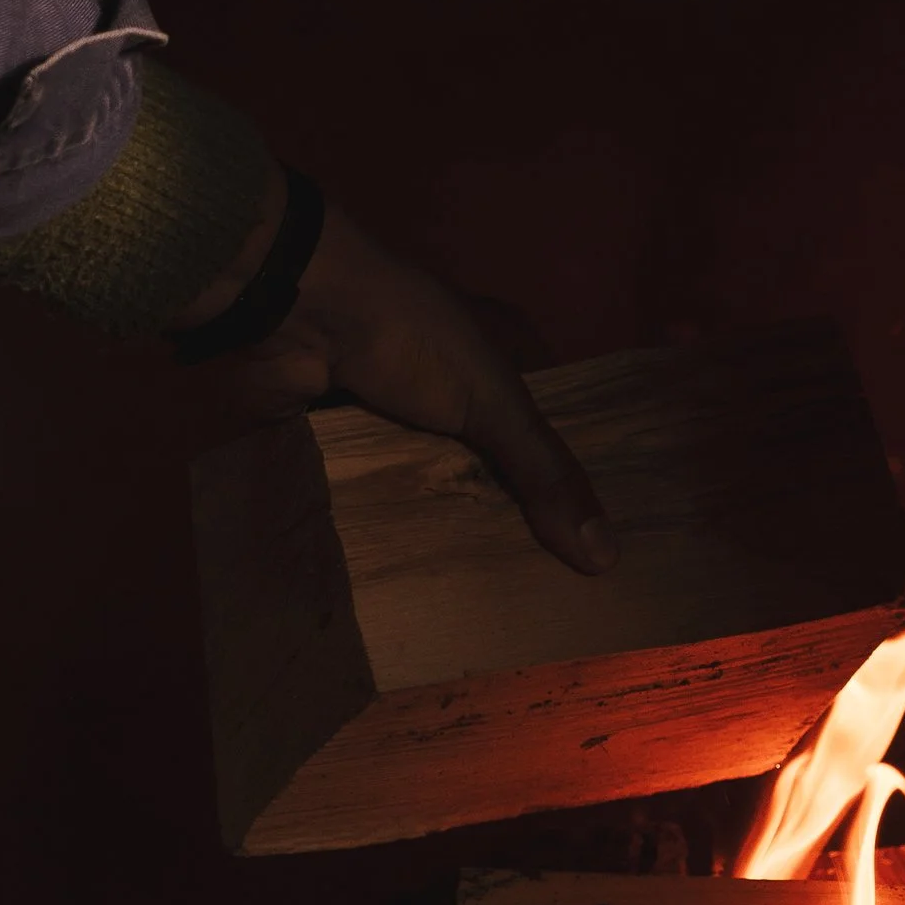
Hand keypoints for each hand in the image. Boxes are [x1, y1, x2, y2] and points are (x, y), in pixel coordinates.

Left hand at [176, 191, 613, 576]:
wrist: (298, 314)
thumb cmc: (410, 339)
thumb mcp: (494, 402)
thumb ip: (544, 475)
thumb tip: (606, 558)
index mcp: (504, 346)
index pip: (558, 414)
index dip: (574, 469)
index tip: (597, 536)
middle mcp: (457, 373)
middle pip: (500, 452)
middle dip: (516, 507)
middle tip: (550, 581)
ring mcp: (402, 405)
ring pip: (442, 474)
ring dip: (456, 519)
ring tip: (494, 590)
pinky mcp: (354, 434)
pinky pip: (387, 487)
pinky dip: (401, 520)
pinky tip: (425, 571)